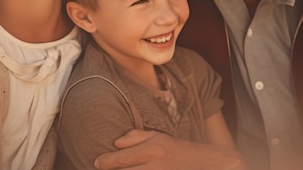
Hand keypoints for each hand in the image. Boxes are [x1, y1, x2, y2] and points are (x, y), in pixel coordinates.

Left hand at [94, 129, 247, 169]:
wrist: (206, 164)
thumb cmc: (179, 149)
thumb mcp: (159, 136)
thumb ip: (136, 137)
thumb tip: (115, 142)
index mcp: (154, 149)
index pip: (123, 158)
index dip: (106, 162)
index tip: (96, 162)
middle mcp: (156, 165)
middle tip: (100, 168)